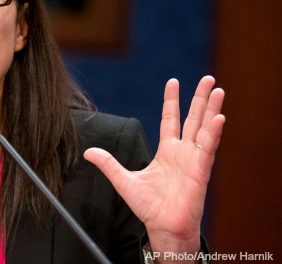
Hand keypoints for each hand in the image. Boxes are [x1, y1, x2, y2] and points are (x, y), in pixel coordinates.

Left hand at [84, 76, 224, 256]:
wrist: (162, 227)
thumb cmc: (149, 207)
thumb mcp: (124, 180)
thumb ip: (108, 164)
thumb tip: (88, 152)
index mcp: (166, 151)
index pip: (170, 119)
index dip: (172, 101)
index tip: (173, 82)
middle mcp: (182, 152)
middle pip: (193, 119)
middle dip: (200, 99)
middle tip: (208, 79)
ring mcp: (193, 160)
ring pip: (204, 129)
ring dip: (212, 109)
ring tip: (218, 90)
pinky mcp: (201, 171)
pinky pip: (208, 148)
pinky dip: (213, 133)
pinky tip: (218, 117)